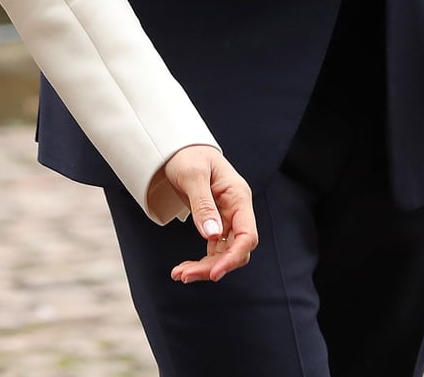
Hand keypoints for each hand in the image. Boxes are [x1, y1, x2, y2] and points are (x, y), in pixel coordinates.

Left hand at [151, 145, 257, 282]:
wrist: (177, 148)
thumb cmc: (187, 155)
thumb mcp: (192, 175)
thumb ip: (203, 205)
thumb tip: (212, 236)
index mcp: (238, 196)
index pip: (247, 235)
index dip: (233, 257)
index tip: (214, 273)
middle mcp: (236, 210)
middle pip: (235, 249)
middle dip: (213, 266)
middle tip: (184, 275)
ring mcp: (227, 218)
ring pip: (224, 253)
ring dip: (205, 268)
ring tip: (179, 274)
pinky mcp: (215, 224)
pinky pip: (213, 250)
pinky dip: (201, 262)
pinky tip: (183, 269)